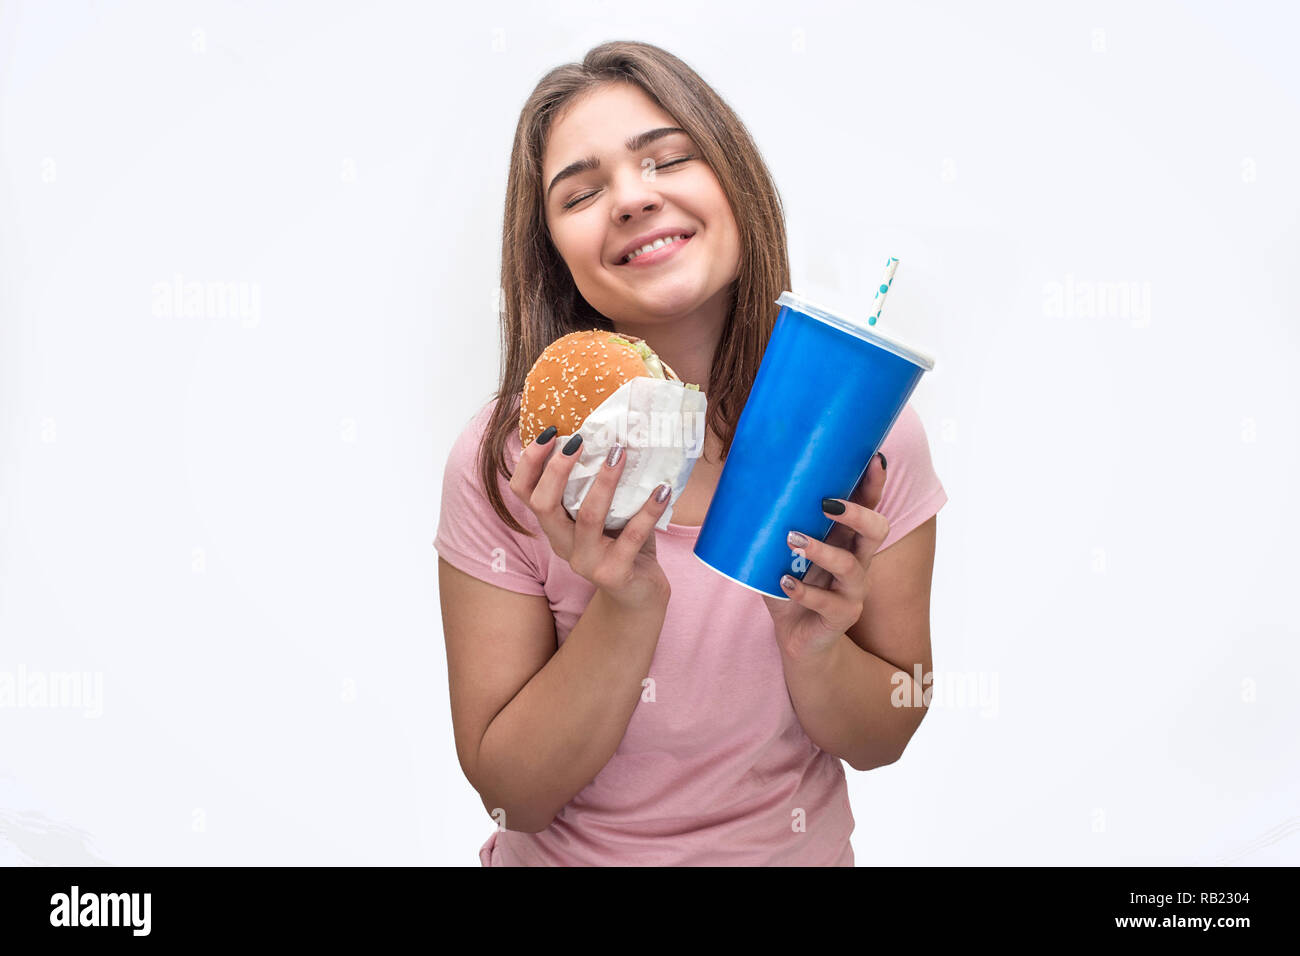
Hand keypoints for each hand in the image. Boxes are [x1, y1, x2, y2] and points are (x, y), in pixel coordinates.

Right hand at [508, 427, 671, 609]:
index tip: (550, 432)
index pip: (522, 492)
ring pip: (588, 516)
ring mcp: (586, 562)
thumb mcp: (603, 511)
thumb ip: (596, 482)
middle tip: (579, 441)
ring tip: (620, 453)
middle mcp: (562, 544)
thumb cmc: (621, 542)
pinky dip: (648, 510)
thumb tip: (611, 430)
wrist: (639, 593)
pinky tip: (662, 490)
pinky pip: (632, 536)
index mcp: (554, 525)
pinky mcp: (615, 573)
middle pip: (543, 504)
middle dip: (557, 469)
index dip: (529, 462)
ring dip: (605, 481)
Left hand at [761, 454, 889, 660]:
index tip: (874, 460)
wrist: (797, 636)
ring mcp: (852, 590)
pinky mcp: (841, 616)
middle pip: (877, 530)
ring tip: (792, 539)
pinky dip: (804, 591)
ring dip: (822, 550)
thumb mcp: (780, 551)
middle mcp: (858, 561)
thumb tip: (742, 482)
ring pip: (850, 566)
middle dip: (857, 513)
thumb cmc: (790, 584)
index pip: (868, 506)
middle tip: (826, 503)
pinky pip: (827, 603)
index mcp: (847, 539)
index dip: (874, 485)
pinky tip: (784, 582)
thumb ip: (771, 524)